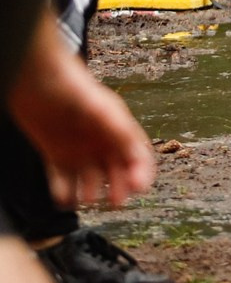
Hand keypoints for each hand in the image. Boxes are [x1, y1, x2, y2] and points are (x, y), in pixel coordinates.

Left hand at [8, 33, 152, 208]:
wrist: (37, 81)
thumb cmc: (72, 87)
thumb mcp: (100, 108)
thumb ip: (118, 128)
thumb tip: (137, 151)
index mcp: (118, 128)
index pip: (137, 155)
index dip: (141, 171)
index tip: (140, 187)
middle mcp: (101, 142)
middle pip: (116, 171)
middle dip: (119, 187)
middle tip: (116, 201)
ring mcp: (78, 150)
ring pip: (90, 180)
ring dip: (91, 192)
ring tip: (87, 198)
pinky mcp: (55, 156)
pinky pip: (62, 181)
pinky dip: (64, 192)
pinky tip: (64, 199)